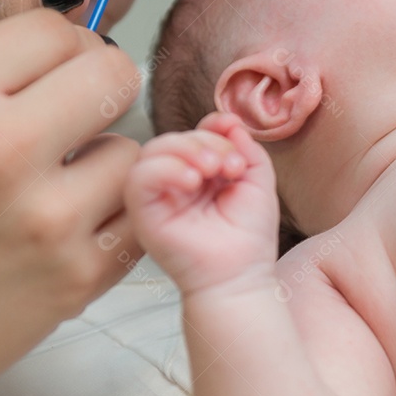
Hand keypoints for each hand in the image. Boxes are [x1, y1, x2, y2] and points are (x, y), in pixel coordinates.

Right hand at [0, 10, 142, 395]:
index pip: (57, 26)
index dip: (61, 48)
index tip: (47, 75)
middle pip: (112, 72)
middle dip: (98, 92)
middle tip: (69, 124)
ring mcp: (46, 216)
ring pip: (135, 146)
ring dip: (107, 161)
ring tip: (58, 187)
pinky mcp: (80, 274)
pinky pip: (139, 209)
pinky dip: (117, 215)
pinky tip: (73, 227)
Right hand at [126, 112, 278, 293]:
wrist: (241, 275)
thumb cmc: (248, 235)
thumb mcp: (257, 179)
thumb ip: (244, 146)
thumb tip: (228, 119)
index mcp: (198, 171)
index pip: (194, 133)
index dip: (214, 128)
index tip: (237, 142)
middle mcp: (173, 181)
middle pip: (174, 138)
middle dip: (205, 141)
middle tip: (230, 165)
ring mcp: (156, 197)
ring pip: (152, 151)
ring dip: (187, 151)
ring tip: (213, 171)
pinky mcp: (142, 213)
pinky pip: (138, 177)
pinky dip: (165, 169)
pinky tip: (192, 182)